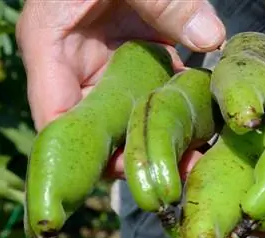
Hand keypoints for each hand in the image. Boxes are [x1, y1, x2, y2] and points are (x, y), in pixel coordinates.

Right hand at [16, 0, 224, 178]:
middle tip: (183, 174)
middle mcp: (80, 64)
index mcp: (52, 46)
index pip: (57, 119)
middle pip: (104, 128)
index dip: (89, 155)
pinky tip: (211, 122)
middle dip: (141, 153)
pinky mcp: (140, 55)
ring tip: (202, 158)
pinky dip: (183, 105)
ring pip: (136, 114)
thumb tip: (210, 37)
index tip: (132, 174)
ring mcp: (112, 63)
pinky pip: (160, 89)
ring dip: (168, 137)